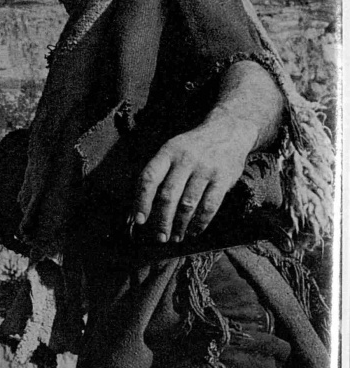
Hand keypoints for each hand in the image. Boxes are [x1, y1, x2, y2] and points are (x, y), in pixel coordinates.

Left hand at [129, 114, 255, 243]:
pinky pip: (210, 206)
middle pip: (168, 195)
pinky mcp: (223, 178)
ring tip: (176, 237)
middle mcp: (186, 159)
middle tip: (159, 237)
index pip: (149, 177)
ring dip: (180, 225)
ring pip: (188, 204)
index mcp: (168, 151)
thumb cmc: (193, 147)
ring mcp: (206, 168)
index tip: (139, 220)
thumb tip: (140, 205)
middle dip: (162, 221)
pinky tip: (194, 231)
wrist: (229, 130)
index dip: (142, 200)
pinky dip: (200, 223)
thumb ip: (159, 172)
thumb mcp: (173, 148)